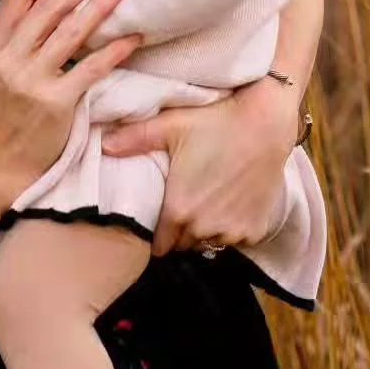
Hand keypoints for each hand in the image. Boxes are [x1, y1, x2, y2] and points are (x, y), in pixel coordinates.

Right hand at [0, 0, 141, 194]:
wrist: (1, 161)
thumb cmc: (4, 112)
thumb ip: (7, 28)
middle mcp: (9, 59)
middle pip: (48, 7)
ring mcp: (32, 80)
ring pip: (72, 31)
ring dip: (101, 6)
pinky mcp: (56, 102)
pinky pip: (91, 67)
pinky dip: (114, 49)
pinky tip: (132, 38)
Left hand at [101, 79, 298, 256]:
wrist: (266, 124)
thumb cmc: (215, 122)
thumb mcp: (171, 126)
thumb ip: (134, 139)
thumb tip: (103, 145)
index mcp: (178, 210)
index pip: (158, 246)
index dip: (156, 235)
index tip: (159, 220)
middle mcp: (204, 228)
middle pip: (183, 246)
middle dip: (179, 233)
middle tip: (183, 207)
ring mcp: (232, 232)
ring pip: (209, 244)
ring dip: (205, 232)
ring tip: (206, 204)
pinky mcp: (255, 230)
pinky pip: (236, 240)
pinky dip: (232, 229)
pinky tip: (230, 204)